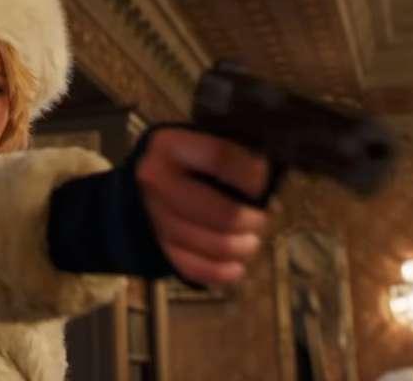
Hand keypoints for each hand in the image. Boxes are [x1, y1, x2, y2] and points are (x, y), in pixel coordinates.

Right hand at [135, 128, 269, 284]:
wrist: (141, 182)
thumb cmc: (184, 158)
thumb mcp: (200, 140)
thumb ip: (230, 151)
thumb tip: (270, 175)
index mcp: (170, 146)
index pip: (219, 158)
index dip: (250, 173)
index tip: (263, 181)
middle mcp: (158, 181)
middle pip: (219, 213)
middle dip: (250, 221)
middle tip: (261, 220)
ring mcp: (156, 218)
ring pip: (211, 244)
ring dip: (241, 248)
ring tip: (251, 242)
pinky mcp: (158, 245)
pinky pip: (194, 267)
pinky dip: (221, 272)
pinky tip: (237, 267)